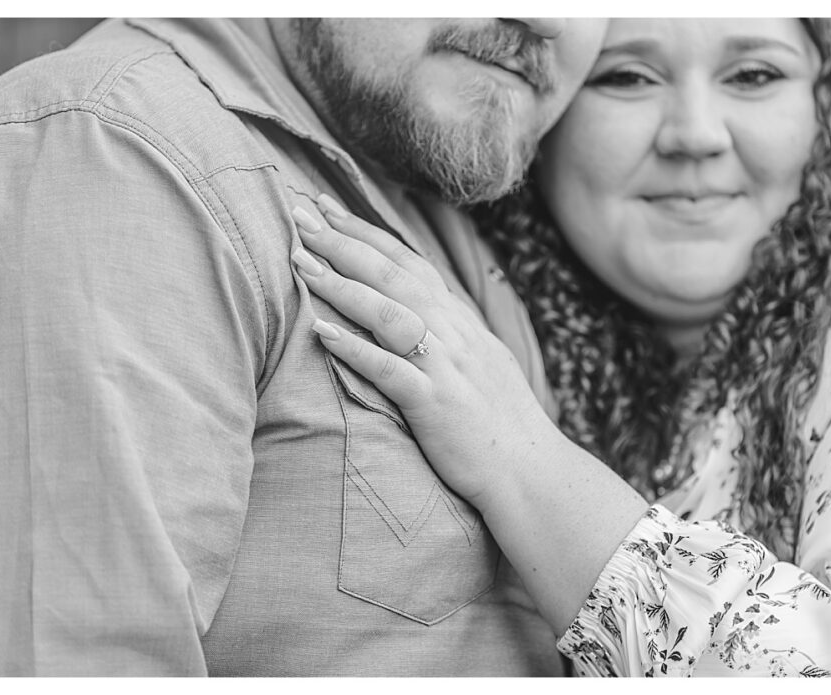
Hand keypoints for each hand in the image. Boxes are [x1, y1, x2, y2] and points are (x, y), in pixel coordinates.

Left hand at [290, 195, 563, 507]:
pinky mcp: (435, 404)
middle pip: (392, 274)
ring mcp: (445, 366)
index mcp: (459, 321)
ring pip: (388, 312)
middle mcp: (453, 333)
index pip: (408, 262)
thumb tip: (416, 308)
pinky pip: (390, 370)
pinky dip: (355, 348)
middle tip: (300, 214)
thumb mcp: (477, 362)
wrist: (531, 472)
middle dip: (343, 241)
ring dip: (341, 284)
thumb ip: (447, 331)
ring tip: (299, 261)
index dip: (366, 231)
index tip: (326, 207)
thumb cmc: (498, 422)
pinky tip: (321, 332)